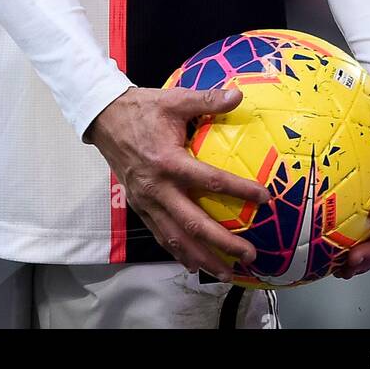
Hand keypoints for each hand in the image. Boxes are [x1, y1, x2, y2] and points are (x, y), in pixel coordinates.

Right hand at [85, 85, 270, 279]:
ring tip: (226, 272)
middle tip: (249, 254)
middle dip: (223, 243)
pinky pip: (161, 235)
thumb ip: (206, 100)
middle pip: (194, 224)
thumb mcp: (174, 100)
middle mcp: (157, 188)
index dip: (240, 191)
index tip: (264, 198)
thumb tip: (237, 96)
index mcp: (168, 161)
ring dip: (202, 258)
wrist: (105, 119)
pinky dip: (179, 252)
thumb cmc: (141, 109)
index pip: (211, 181)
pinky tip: (194, 264)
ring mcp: (146, 201)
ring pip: (176, 238)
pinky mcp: (139, 206)